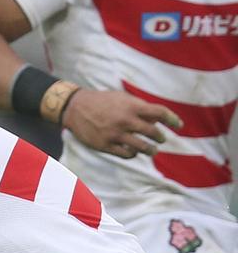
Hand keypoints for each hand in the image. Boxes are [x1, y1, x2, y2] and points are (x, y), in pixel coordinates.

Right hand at [62, 88, 183, 157]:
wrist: (74, 107)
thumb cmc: (101, 101)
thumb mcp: (120, 97)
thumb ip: (139, 106)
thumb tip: (159, 118)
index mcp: (130, 106)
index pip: (160, 112)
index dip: (172, 119)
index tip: (179, 125)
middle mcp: (125, 120)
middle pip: (154, 132)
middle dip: (160, 137)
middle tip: (160, 138)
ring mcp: (115, 134)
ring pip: (143, 147)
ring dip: (151, 150)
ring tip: (152, 150)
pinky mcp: (106, 145)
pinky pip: (127, 154)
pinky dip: (134, 154)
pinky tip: (133, 151)